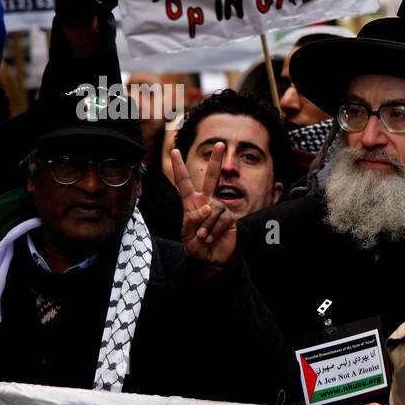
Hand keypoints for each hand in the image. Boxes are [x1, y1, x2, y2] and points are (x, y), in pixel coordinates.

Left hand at [171, 144, 236, 268]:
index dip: (179, 167)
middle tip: (219, 144)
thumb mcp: (186, 233)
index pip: (184, 183)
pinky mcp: (230, 218)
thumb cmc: (195, 247)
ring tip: (203, 237)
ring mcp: (219, 209)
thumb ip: (193, 218)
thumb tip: (207, 207)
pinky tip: (212, 237)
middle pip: (211, 178)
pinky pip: (222, 218)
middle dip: (215, 161)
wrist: (209, 260)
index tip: (174, 151)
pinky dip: (214, 230)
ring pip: (213, 208)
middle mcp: (206, 202)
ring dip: (206, 226)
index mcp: (191, 203)